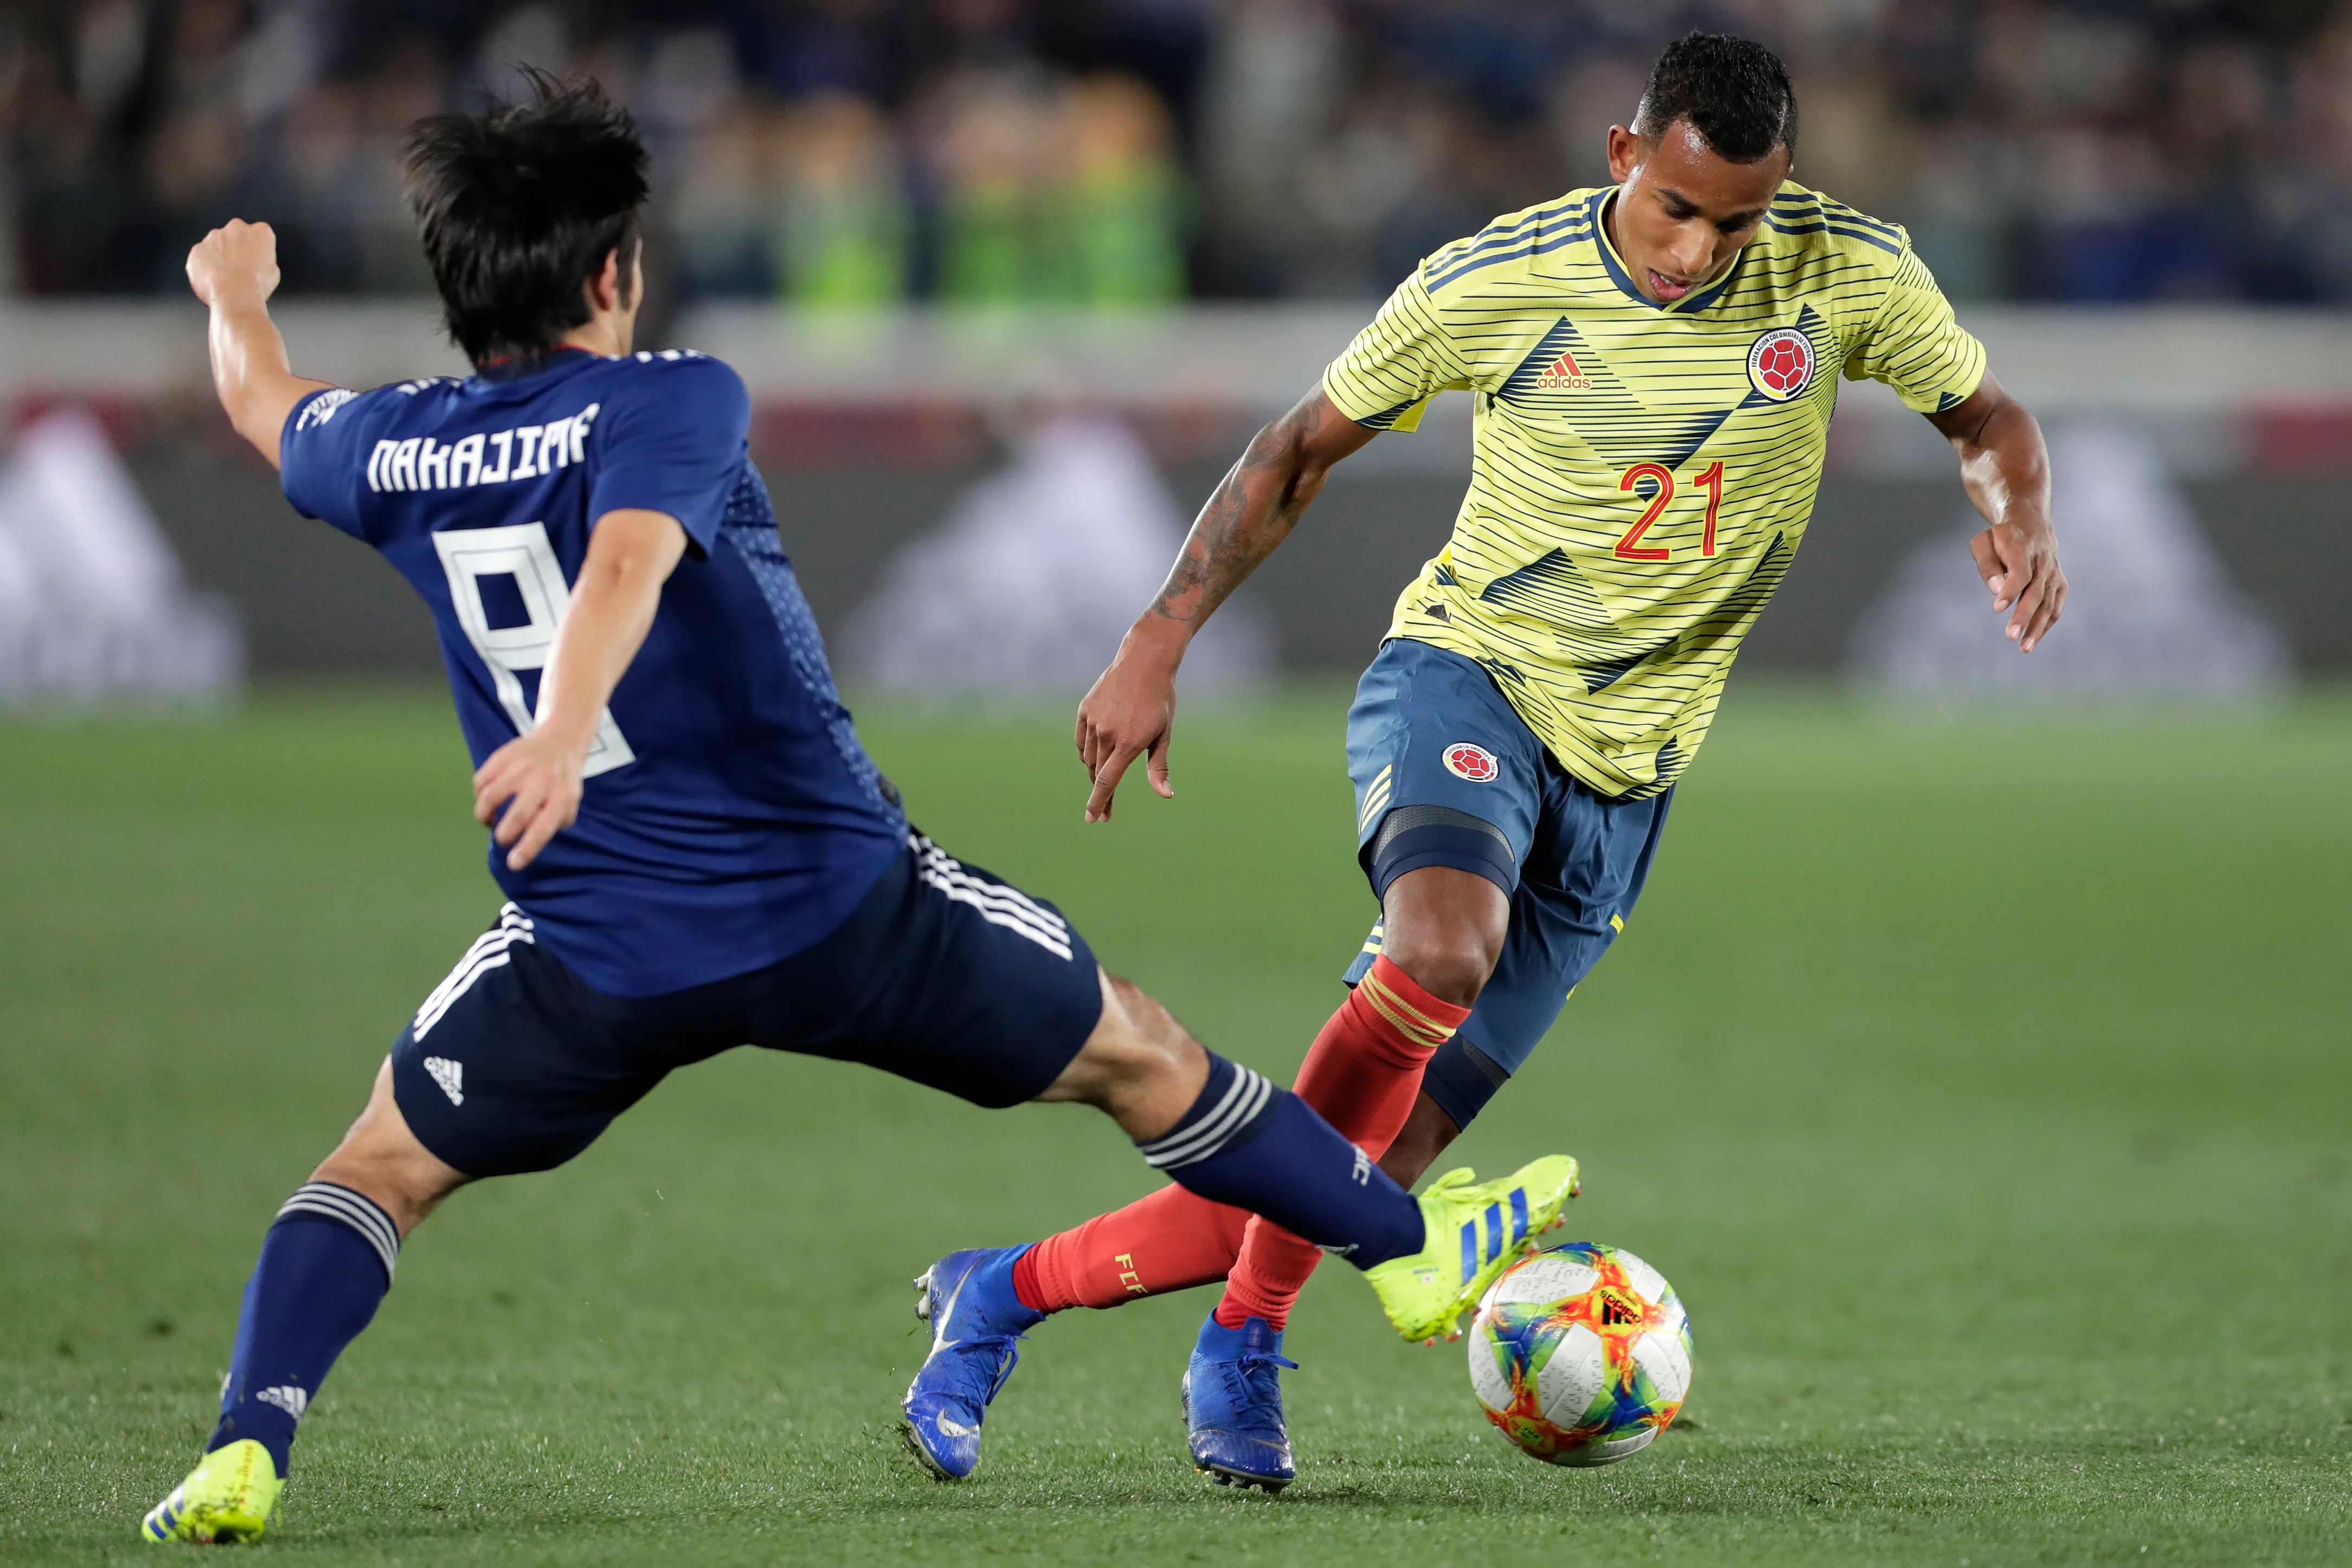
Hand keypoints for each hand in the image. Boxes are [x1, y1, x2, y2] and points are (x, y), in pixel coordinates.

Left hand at [185, 218, 281, 309]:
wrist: (233, 294)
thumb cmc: (257, 285)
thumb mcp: (273, 272)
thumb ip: (263, 259)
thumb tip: (256, 263)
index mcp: (261, 232)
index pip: (260, 235)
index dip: (257, 250)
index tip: (256, 261)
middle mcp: (237, 227)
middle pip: (236, 234)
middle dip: (237, 247)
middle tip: (240, 268)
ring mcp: (214, 236)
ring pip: (217, 243)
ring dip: (220, 255)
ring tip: (225, 276)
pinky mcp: (198, 248)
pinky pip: (201, 256)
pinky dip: (205, 265)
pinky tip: (212, 279)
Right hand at [472, 727, 588, 870]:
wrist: (560, 739)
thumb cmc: (563, 780)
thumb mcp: (570, 801)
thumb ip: (554, 822)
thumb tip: (529, 842)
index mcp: (562, 796)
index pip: (544, 828)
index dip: (527, 849)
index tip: (513, 864)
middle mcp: (542, 780)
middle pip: (518, 814)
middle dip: (504, 834)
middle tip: (502, 840)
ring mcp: (521, 766)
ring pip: (490, 796)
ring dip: (484, 815)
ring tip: (489, 819)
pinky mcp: (502, 756)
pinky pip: (480, 781)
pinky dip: (479, 795)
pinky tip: (487, 797)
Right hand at [1075, 630, 1180, 822]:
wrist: (1144, 661)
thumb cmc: (1160, 700)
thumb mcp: (1164, 734)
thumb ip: (1159, 767)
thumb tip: (1166, 795)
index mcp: (1128, 743)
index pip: (1107, 782)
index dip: (1099, 803)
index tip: (1093, 819)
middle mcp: (1107, 733)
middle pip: (1097, 774)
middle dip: (1100, 795)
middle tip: (1105, 813)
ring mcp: (1093, 720)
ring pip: (1088, 758)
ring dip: (1095, 772)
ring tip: (1107, 776)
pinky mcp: (1085, 709)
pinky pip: (1081, 741)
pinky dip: (1087, 751)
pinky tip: (1097, 754)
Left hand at [1968, 514, 2065, 652]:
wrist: (2030, 524)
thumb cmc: (2000, 538)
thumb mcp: (1984, 543)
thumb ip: (1987, 566)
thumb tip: (1997, 590)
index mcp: (2023, 549)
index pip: (2020, 573)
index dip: (2010, 591)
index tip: (1997, 609)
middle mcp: (2043, 562)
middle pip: (2036, 592)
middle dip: (2024, 616)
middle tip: (2010, 636)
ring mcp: (2054, 573)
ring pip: (2049, 603)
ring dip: (2037, 627)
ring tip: (2024, 647)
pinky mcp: (2059, 583)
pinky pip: (2056, 605)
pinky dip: (2047, 623)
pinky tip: (2034, 638)